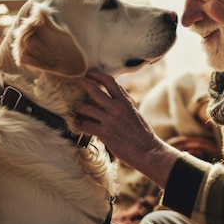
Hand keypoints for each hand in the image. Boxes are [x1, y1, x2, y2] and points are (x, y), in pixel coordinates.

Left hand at [74, 71, 179, 186]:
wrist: (147, 149)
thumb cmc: (141, 132)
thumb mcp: (134, 111)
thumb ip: (124, 100)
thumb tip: (116, 89)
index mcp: (125, 101)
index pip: (110, 81)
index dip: (97, 75)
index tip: (89, 74)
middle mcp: (117, 107)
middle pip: (95, 90)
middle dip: (84, 84)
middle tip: (77, 82)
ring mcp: (110, 119)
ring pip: (85, 108)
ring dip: (78, 109)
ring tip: (77, 112)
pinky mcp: (104, 132)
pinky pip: (85, 125)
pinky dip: (79, 124)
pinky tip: (78, 125)